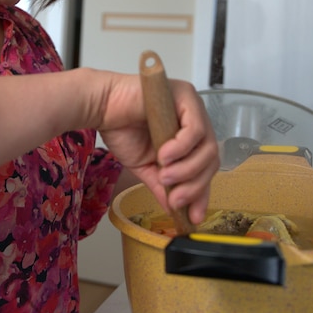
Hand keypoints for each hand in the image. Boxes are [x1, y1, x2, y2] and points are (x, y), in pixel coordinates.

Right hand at [96, 74, 219, 224]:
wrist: (101, 108)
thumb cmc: (121, 129)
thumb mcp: (146, 167)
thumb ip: (163, 185)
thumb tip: (175, 210)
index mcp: (189, 136)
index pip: (205, 166)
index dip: (201, 192)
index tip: (193, 216)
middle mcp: (196, 120)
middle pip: (211, 159)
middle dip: (194, 185)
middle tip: (175, 199)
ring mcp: (193, 106)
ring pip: (207, 146)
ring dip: (187, 168)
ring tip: (165, 176)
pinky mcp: (186, 96)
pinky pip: (195, 128)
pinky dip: (182, 148)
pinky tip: (164, 156)